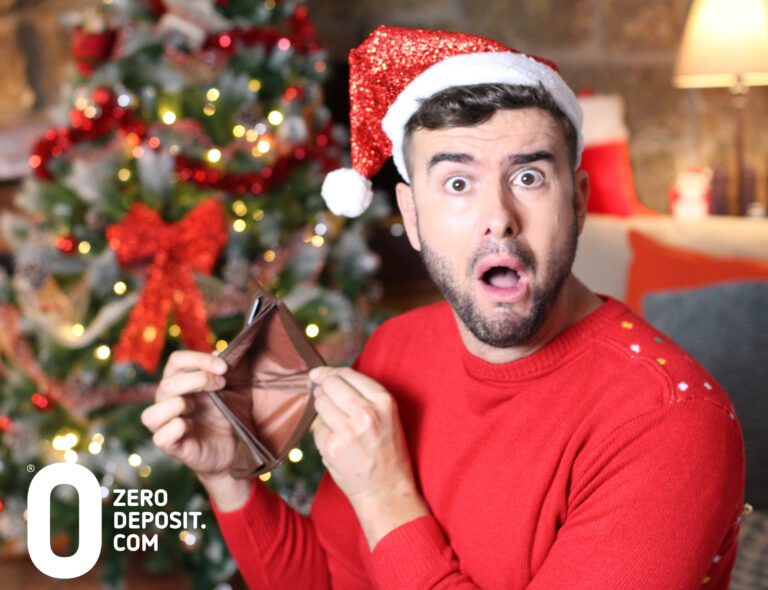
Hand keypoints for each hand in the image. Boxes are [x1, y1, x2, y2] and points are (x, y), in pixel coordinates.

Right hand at [141, 351, 249, 508]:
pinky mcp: (168, 445)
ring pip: (154, 411)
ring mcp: (163, 424)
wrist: (228, 448)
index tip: (224, 366)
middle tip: (222, 384)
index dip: (199, 359)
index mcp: (177, 382)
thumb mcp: (227, 390)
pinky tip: (192, 427)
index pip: (176, 360)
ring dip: (180, 405)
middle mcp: (164, 400)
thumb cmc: (222, 416)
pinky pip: (162, 435)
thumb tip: (218, 352)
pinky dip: (179, 428)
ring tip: (197, 408)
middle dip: (199, 379)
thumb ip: (221, 371)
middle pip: (168, 382)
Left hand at [310, 367, 428, 548]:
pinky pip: (318, 429)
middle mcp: (366, 412)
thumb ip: (363, 394)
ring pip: (320, 404)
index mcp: (383, 401)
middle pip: (329, 385)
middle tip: (326, 398)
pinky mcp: (332, 447)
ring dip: (324, 411)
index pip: (346, 374)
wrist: (387, 490)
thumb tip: (323, 377)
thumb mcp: (387, 415)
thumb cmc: (387, 450)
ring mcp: (347, 431)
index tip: (318, 374)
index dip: (329, 372)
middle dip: (324, 389)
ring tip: (339, 426)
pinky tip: (339, 445)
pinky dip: (324, 435)